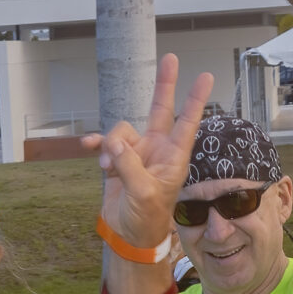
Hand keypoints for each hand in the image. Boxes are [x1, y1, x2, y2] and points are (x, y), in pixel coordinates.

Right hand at [85, 52, 215, 264]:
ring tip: (108, 167)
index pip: (186, 123)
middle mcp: (157, 150)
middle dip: (164, 85)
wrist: (128, 235)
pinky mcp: (117, 159)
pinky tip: (87, 146)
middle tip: (170, 58)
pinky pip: (105, 142)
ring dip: (111, 144)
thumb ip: (129, 165)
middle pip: (160, 110)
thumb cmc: (146, 218)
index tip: (205, 76)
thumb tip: (114, 143)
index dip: (195, 100)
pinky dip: (97, 144)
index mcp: (173, 157)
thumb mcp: (143, 193)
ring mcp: (137, 153)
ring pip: (122, 130)